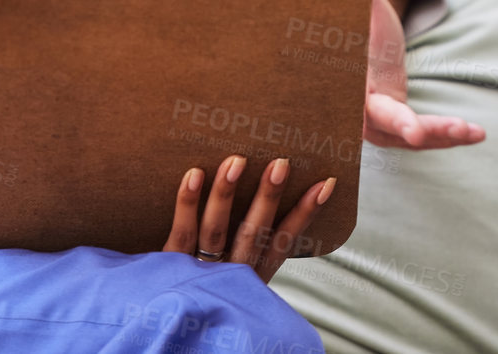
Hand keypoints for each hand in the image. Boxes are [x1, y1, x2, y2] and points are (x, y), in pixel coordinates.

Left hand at [162, 155, 333, 282]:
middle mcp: (233, 276)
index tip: (325, 184)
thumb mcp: (237, 284)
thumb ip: (249, 250)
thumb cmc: (205, 299)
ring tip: (237, 161)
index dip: (305, 213)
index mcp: (253, 278)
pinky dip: (188, 204)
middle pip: (254, 232)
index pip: (284, 241)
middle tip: (281, 164)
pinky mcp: (172, 269)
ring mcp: (202, 272)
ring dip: (228, 193)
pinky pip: (181, 233)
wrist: (175, 340)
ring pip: (217, 229)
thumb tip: (266, 196)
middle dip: (269, 197)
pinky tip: (195, 174)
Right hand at [363, 0, 484, 148]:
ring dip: (443, 136)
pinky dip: (447, 137)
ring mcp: (379, 123)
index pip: (370, 109)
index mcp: (353, 86)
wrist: (358, 44)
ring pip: (411, 139)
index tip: (415, 132)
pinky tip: (476, 134)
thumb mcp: (364, 6)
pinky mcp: (397, 126)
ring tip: (476, 131)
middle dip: (422, 133)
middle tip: (456, 129)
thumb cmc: (361, 21)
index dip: (394, 121)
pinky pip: (422, 138)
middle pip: (391, 131)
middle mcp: (363, 110)